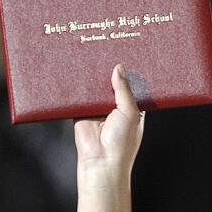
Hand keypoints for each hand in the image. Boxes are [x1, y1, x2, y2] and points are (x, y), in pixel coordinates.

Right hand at [74, 64, 143, 189]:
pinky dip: (79, 86)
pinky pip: (80, 95)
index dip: (129, 73)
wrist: (100, 161)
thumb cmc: (122, 142)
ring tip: (94, 55)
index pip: (131, 86)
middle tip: (109, 49)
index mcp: (131, 108)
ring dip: (94, 77)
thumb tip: (119, 68)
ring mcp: (98, 109)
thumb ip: (124, 90)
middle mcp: (115, 108)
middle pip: (112, 84)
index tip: (128, 55)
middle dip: (110, 72)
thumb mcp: (130, 112)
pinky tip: (80, 70)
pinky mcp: (81, 111)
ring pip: (96, 88)